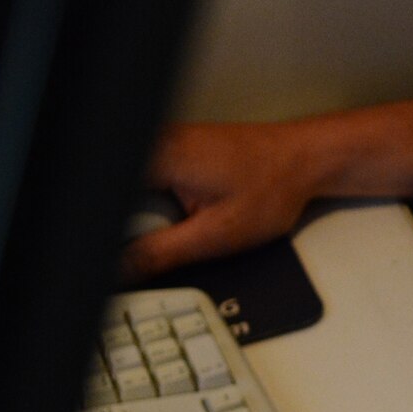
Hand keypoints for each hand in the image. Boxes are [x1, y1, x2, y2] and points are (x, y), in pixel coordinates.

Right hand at [121, 119, 325, 280]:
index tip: (121, 251)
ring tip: (179, 221)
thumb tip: (120, 271)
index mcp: (161, 156)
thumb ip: (160, 254)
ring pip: (133, 185)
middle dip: (130, 221)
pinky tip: (181, 210)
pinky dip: (156, 199)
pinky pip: (149, 176)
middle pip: (115, 190)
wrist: (306, 160)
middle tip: (161, 236)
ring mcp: (168, 140)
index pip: (105, 193)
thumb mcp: (215, 235)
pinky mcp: (178, 148)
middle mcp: (159, 140)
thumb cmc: (273, 187)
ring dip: (143, 211)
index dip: (108, 229)